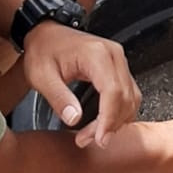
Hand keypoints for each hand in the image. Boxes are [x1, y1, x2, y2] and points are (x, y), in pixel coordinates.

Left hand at [22, 20, 141, 148]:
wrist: (46, 32)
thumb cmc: (43, 50)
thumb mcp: (42, 76)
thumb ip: (59, 98)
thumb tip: (74, 119)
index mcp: (96, 54)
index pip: (113, 91)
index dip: (108, 118)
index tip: (99, 139)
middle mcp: (113, 55)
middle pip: (124, 96)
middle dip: (110, 124)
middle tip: (88, 140)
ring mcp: (118, 60)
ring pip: (131, 97)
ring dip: (117, 120)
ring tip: (93, 134)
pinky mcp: (118, 67)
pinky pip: (128, 93)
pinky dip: (120, 111)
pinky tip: (105, 123)